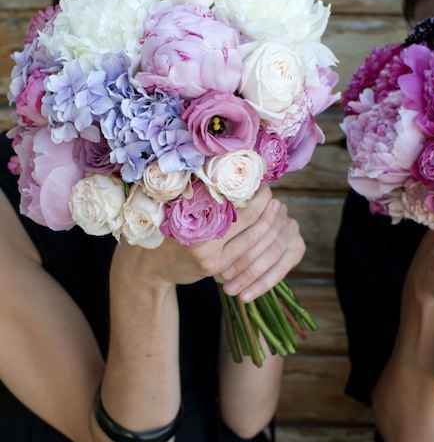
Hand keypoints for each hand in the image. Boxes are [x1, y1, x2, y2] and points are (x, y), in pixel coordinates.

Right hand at [111, 186, 304, 301]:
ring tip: (276, 210)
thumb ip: (207, 197)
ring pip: (253, 240)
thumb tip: (239, 174)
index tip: (264, 182)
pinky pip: (245, 255)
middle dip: (268, 208)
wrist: (149, 264)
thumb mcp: (181, 206)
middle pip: (250, 221)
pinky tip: (266, 231)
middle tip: (274, 194)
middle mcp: (201, 236)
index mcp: (193, 213)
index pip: (237, 201)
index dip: (256, 193)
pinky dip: (260, 243)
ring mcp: (209, 256)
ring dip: (270, 225)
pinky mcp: (214, 268)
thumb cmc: (168, 226)